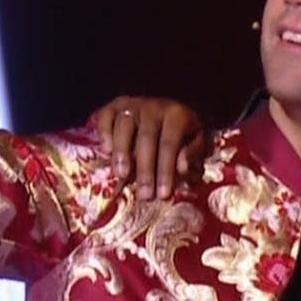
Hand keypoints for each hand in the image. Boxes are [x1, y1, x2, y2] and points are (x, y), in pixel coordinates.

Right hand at [90, 97, 207, 199]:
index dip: (165, 170)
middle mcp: (153, 106)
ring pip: (124, 127)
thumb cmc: (183, 132)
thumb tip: (181, 168)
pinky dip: (104, 133)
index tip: (162, 195)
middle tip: (144, 194)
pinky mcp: (115, 105)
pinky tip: (106, 151)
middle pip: (146, 138)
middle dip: (145, 169)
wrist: (167, 109)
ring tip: (122, 176)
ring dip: (122, 152)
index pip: (169, 144)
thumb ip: (193, 153)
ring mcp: (133, 105)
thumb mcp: (196, 140)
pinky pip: (106, 116)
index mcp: (177, 114)